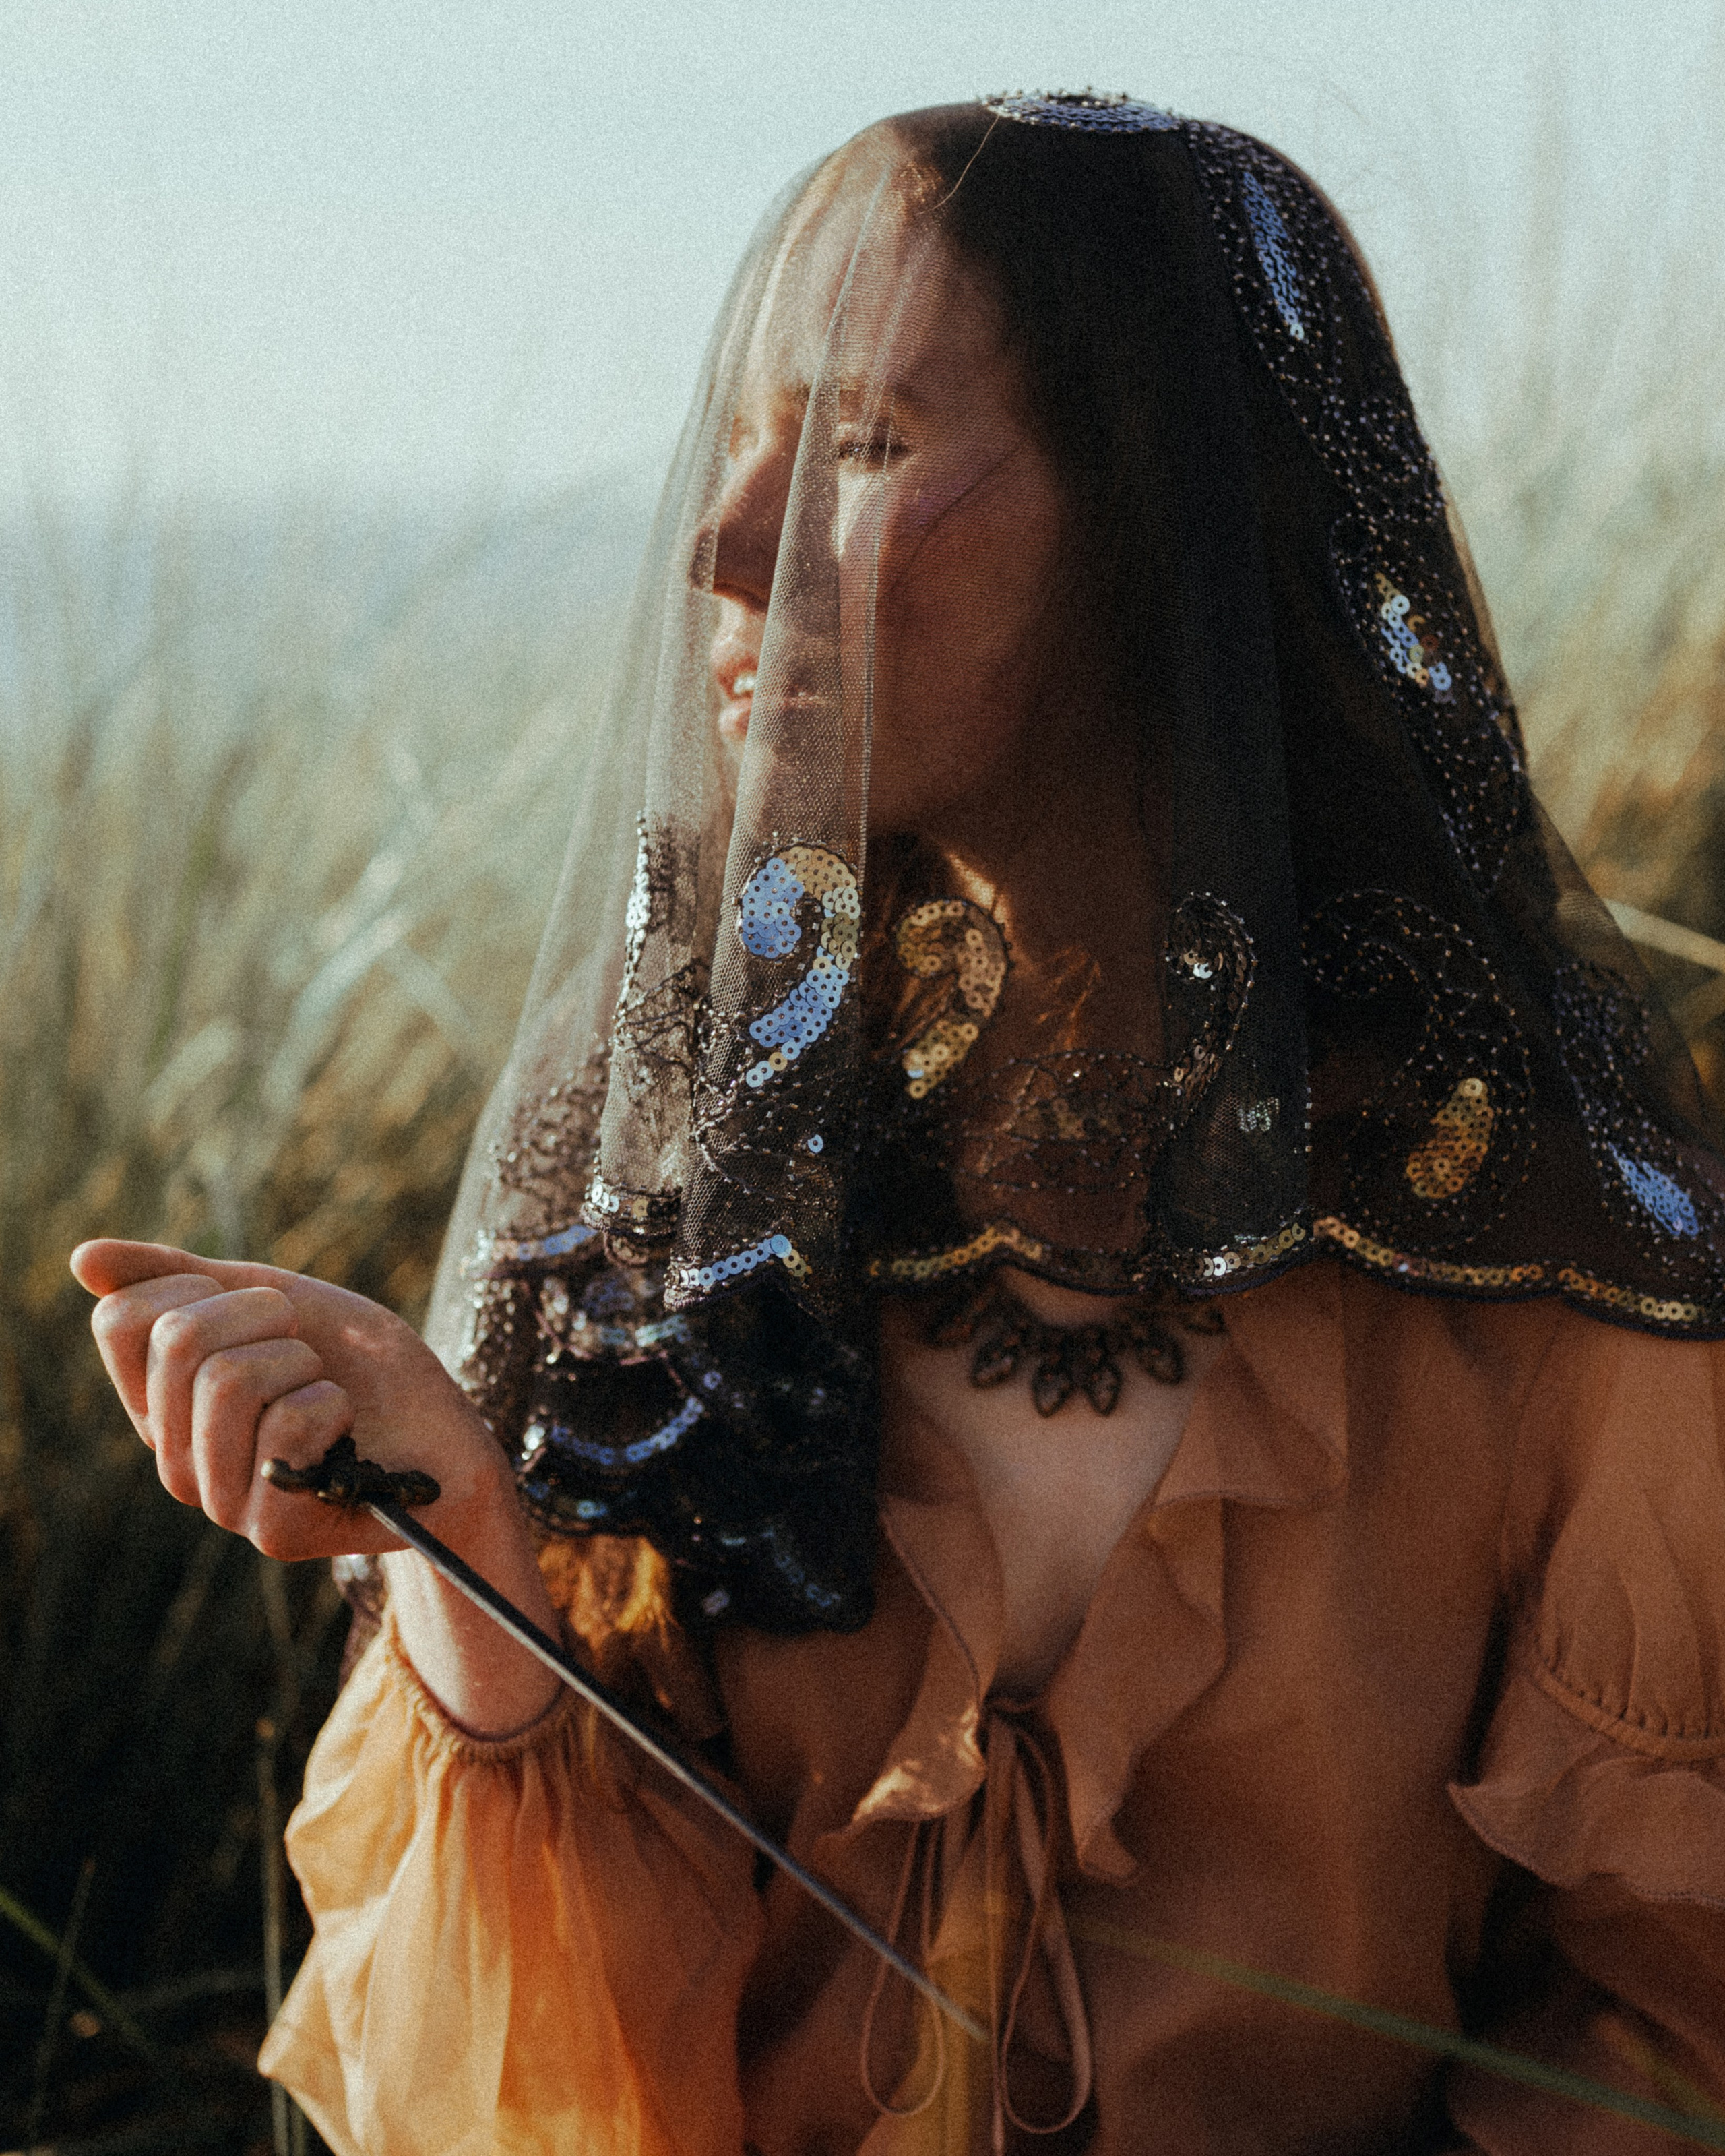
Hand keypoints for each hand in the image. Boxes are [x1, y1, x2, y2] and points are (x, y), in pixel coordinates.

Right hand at [70, 1239, 510, 1562]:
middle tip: (306, 1350)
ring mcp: (216, 1500)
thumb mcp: (273, 1300)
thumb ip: (182, 1278)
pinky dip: (335, 1405)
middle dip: (267, 1316)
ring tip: (325, 1395)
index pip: (121, 1319)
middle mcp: (172, 1456)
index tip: (262, 1309)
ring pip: (229, 1380)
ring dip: (305, 1364)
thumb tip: (80, 1258)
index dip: (202, 1286)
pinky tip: (347, 1437)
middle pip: (180, 1341)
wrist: (444, 1434)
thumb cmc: (358, 1366)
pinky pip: (287, 1427)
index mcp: (161, 1401)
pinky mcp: (270, 1531)